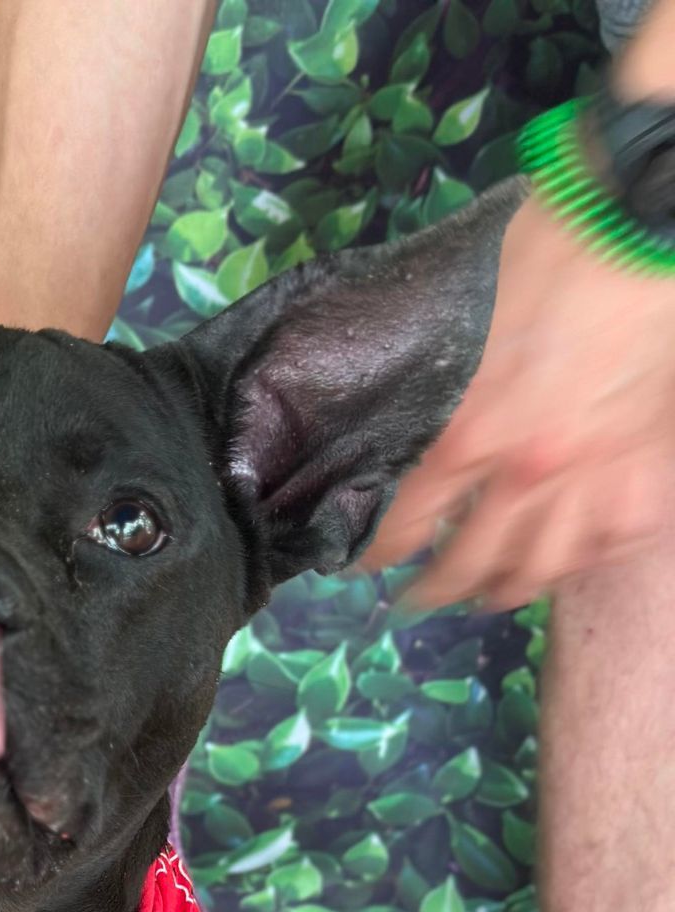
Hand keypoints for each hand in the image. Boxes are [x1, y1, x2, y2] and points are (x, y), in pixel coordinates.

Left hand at [363, 192, 674, 610]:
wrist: (640, 220)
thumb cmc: (547, 249)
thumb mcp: (459, 321)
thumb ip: (431, 382)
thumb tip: (397, 419)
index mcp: (466, 434)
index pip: (402, 526)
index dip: (374, 555)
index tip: (362, 564)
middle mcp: (525, 472)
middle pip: (468, 564)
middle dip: (433, 590)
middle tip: (415, 599)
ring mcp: (591, 474)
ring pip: (542, 567)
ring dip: (506, 591)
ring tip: (485, 596)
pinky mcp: (642, 463)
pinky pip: (612, 538)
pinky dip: (586, 556)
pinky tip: (567, 558)